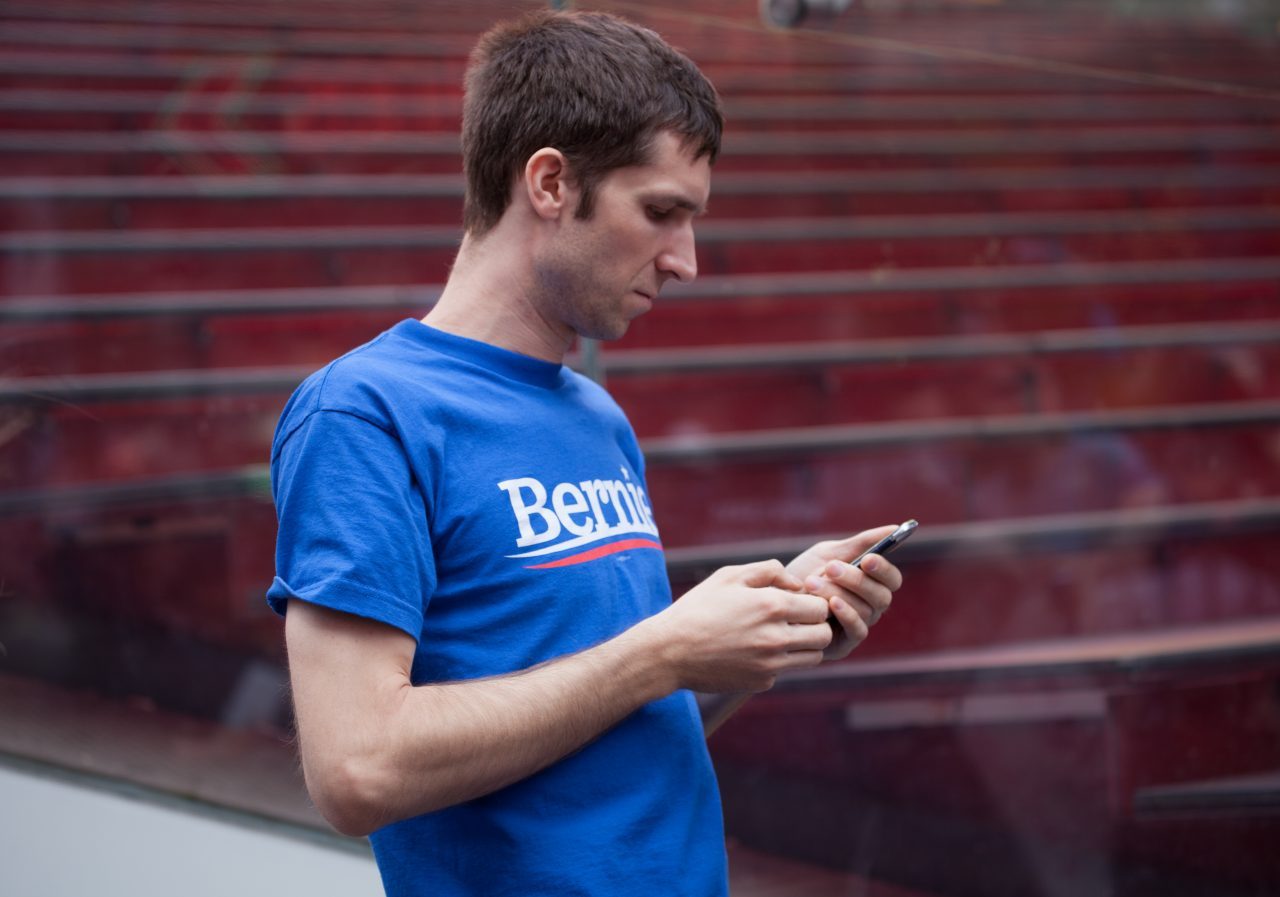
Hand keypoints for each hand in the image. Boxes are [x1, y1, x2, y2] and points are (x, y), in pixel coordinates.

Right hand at [654, 559, 833, 693]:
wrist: (670, 652)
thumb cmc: (699, 608)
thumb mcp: (729, 576)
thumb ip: (769, 571)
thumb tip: (796, 583)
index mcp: (772, 606)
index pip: (821, 607)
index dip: (814, 601)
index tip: (800, 600)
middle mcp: (777, 638)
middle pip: (824, 635)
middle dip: (816, 625)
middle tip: (798, 619)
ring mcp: (771, 664)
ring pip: (814, 657)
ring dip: (805, 645)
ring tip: (782, 634)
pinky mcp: (762, 682)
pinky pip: (786, 670)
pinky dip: (779, 661)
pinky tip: (755, 650)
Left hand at [786, 527, 904, 660]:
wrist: (772, 600)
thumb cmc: (803, 575)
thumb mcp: (828, 554)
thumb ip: (860, 543)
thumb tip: (895, 527)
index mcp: (870, 584)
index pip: (892, 579)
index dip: (884, 569)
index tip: (867, 559)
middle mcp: (870, 607)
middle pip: (882, 596)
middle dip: (857, 580)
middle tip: (831, 568)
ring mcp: (859, 625)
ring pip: (866, 610)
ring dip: (840, 592)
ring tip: (812, 582)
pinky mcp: (845, 644)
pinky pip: (858, 630)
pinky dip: (847, 615)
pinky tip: (830, 604)